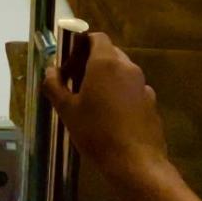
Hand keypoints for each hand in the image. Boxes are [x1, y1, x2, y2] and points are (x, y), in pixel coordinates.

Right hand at [42, 32, 171, 200]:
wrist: (135, 163)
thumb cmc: (96, 132)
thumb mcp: (67, 110)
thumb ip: (55, 86)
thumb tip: (50, 71)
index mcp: (106, 63)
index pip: (96, 38)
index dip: (81, 46)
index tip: (69, 64)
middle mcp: (128, 68)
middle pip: (109, 54)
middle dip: (92, 63)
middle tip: (76, 84)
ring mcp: (143, 85)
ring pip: (122, 73)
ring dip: (107, 80)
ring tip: (92, 103)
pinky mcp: (151, 103)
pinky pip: (132, 90)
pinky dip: (121, 95)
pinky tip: (112, 118)